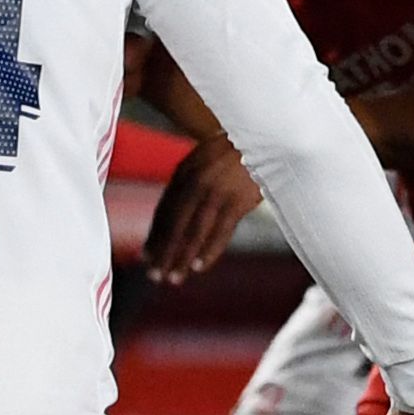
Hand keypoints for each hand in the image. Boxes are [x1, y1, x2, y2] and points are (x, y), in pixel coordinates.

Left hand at [141, 133, 260, 284]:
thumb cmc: (236, 148)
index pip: (165, 210)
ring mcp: (217, 192)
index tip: (146, 255)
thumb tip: (171, 212)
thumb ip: (189, 182)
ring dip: (182, 258)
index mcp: (185, 172)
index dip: (155, 235)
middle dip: (163, 251)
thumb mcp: (205, 158)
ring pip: (195, 231)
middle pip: (175, 224)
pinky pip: (221, 232)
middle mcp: (196, 182)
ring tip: (173, 278)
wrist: (267, 135)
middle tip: (153, 275)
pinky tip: (198, 266)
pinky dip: (209, 251)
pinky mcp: (238, 201)